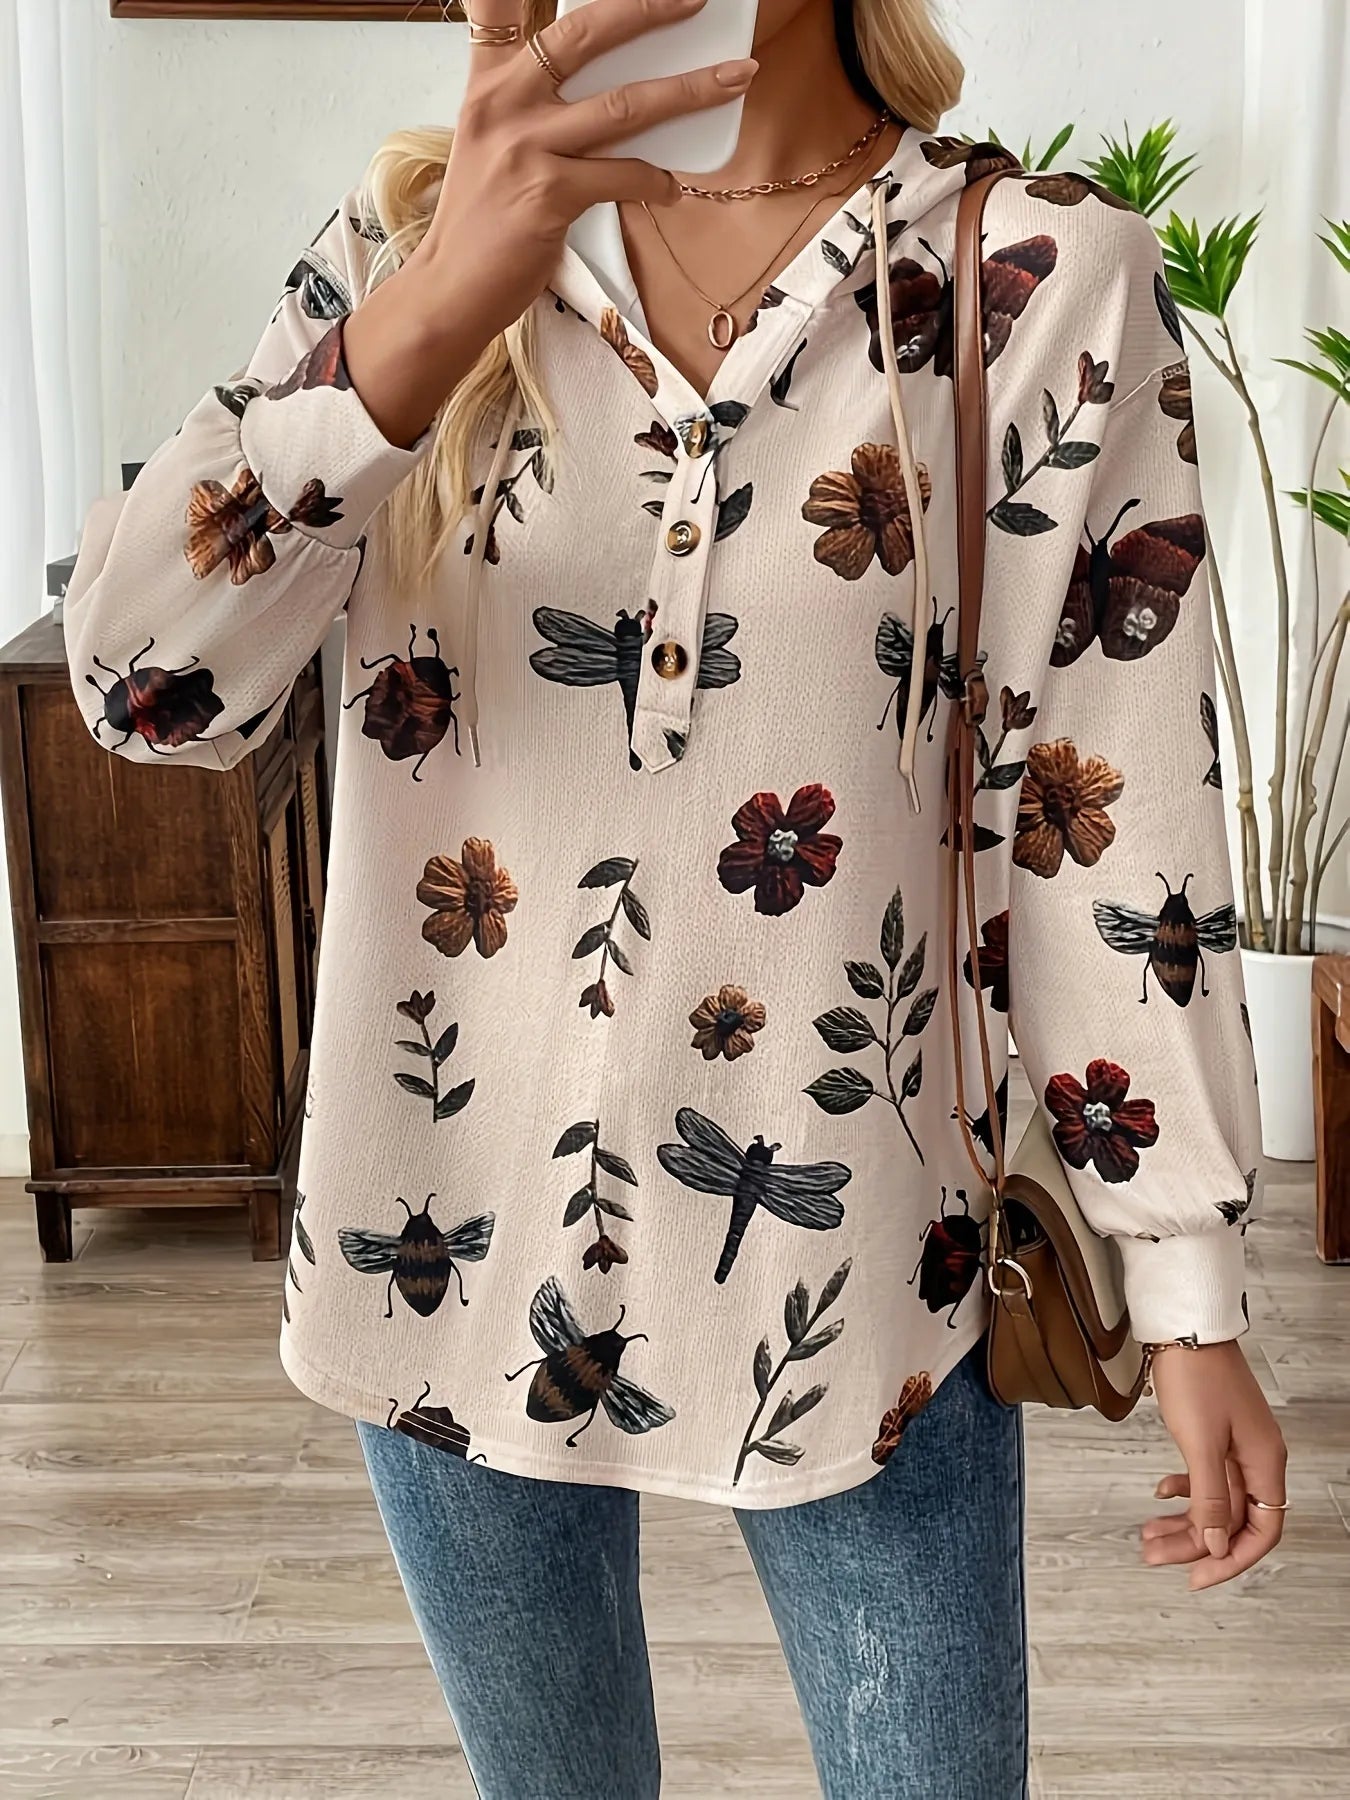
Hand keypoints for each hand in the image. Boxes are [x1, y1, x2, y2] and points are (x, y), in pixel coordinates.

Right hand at [418, 0, 757, 339]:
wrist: (451, 288)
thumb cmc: (483, 222)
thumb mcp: (494, 145)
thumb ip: (538, 108)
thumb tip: (616, 93)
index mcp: (489, 84)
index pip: (498, 5)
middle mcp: (505, 105)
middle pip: (585, 34)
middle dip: (647, 9)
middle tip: (694, 0)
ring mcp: (526, 148)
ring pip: (624, 104)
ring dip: (690, 90)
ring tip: (735, 78)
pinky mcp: (549, 194)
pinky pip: (624, 176)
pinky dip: (657, 181)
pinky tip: (674, 187)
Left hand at [1141, 1339, 1286, 1590]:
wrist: (1183, 1327)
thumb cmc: (1196, 1376)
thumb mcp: (1201, 1443)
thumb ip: (1211, 1497)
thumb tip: (1217, 1545)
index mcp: (1265, 1462)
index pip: (1262, 1530)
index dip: (1232, 1560)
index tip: (1197, 1577)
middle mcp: (1256, 1457)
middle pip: (1232, 1519)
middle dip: (1194, 1543)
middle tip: (1154, 1555)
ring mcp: (1235, 1445)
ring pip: (1214, 1500)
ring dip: (1183, 1520)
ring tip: (1147, 1535)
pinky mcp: (1214, 1432)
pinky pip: (1204, 1476)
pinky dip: (1183, 1489)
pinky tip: (1159, 1494)